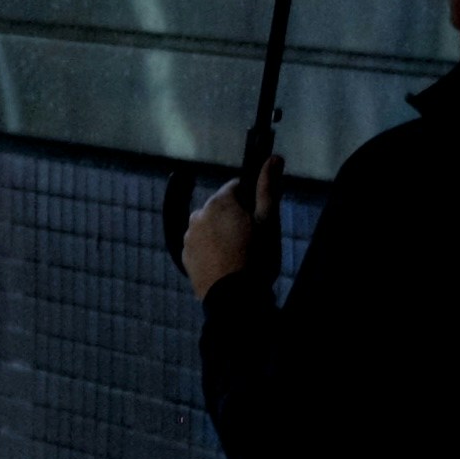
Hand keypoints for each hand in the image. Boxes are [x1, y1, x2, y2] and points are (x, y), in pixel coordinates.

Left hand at [182, 157, 281, 296]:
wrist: (234, 300)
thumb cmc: (256, 259)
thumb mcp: (269, 222)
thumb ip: (268, 188)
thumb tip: (274, 158)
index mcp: (220, 202)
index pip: (237, 187)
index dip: (252, 200)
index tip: (260, 217)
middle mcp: (198, 215)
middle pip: (222, 207)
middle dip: (236, 217)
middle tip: (253, 240)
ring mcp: (189, 237)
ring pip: (210, 226)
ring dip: (222, 233)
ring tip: (240, 255)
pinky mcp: (185, 256)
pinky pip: (201, 245)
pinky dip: (211, 249)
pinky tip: (227, 264)